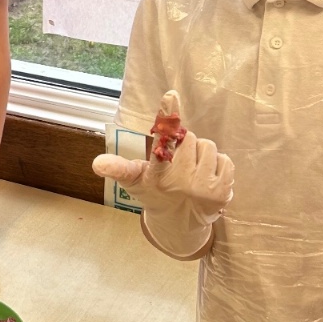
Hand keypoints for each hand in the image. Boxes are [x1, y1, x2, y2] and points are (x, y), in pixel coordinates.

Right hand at [93, 91, 232, 258]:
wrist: (179, 225)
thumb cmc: (155, 194)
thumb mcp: (135, 181)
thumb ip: (118, 168)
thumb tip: (97, 164)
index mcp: (157, 175)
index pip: (161, 142)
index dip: (166, 117)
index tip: (171, 95)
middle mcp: (181, 182)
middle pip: (189, 138)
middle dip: (185, 145)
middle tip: (179, 162)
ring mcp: (204, 188)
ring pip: (208, 146)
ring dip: (201, 154)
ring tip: (193, 169)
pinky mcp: (223, 193)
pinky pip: (225, 160)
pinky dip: (218, 164)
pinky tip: (208, 176)